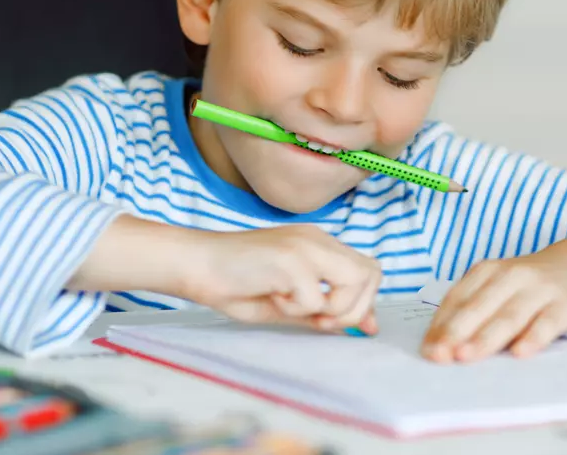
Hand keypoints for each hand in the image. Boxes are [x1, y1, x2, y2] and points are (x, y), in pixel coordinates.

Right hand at [182, 224, 382, 333]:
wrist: (195, 264)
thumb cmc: (234, 283)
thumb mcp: (287, 301)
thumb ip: (323, 309)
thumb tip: (361, 325)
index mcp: (318, 245)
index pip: (368, 269)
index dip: (367, 301)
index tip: (354, 327)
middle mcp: (317, 240)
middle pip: (371, 274)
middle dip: (354, 308)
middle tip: (320, 320)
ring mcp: (306, 245)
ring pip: (354, 282)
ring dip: (329, 308)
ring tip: (292, 306)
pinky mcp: (290, 258)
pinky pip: (314, 298)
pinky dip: (294, 309)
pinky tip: (270, 296)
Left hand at [421, 251, 566, 362]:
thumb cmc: (526, 287)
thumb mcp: (496, 289)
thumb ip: (471, 311)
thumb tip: (439, 345)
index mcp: (487, 271)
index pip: (457, 299)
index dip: (441, 325)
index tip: (428, 351)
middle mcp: (511, 275)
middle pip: (479, 307)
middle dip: (456, 332)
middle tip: (440, 356)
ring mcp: (540, 288)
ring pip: (509, 315)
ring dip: (485, 337)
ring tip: (466, 356)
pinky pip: (548, 321)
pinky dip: (534, 337)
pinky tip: (520, 353)